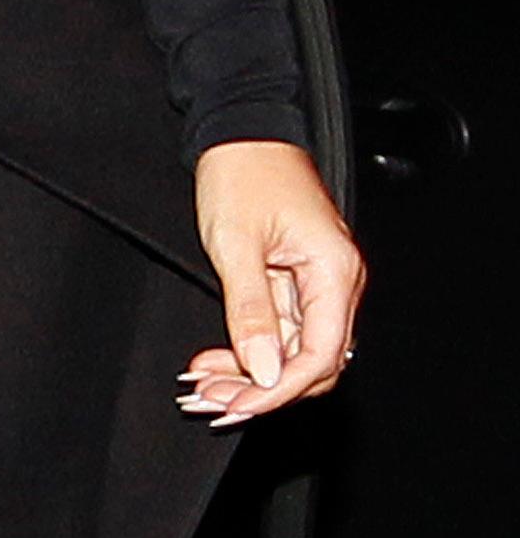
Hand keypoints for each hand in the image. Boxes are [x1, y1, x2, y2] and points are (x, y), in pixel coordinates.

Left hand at [181, 139, 363, 425]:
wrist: (239, 132)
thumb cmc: (242, 173)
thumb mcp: (236, 246)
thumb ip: (251, 312)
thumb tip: (264, 370)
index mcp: (334, 270)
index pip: (319, 356)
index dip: (278, 390)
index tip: (235, 406)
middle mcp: (335, 282)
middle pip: (310, 363)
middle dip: (260, 390)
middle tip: (208, 401)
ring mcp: (316, 283)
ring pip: (290, 352)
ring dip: (248, 375)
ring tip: (201, 386)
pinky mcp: (294, 282)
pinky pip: (278, 331)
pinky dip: (247, 350)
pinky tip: (212, 362)